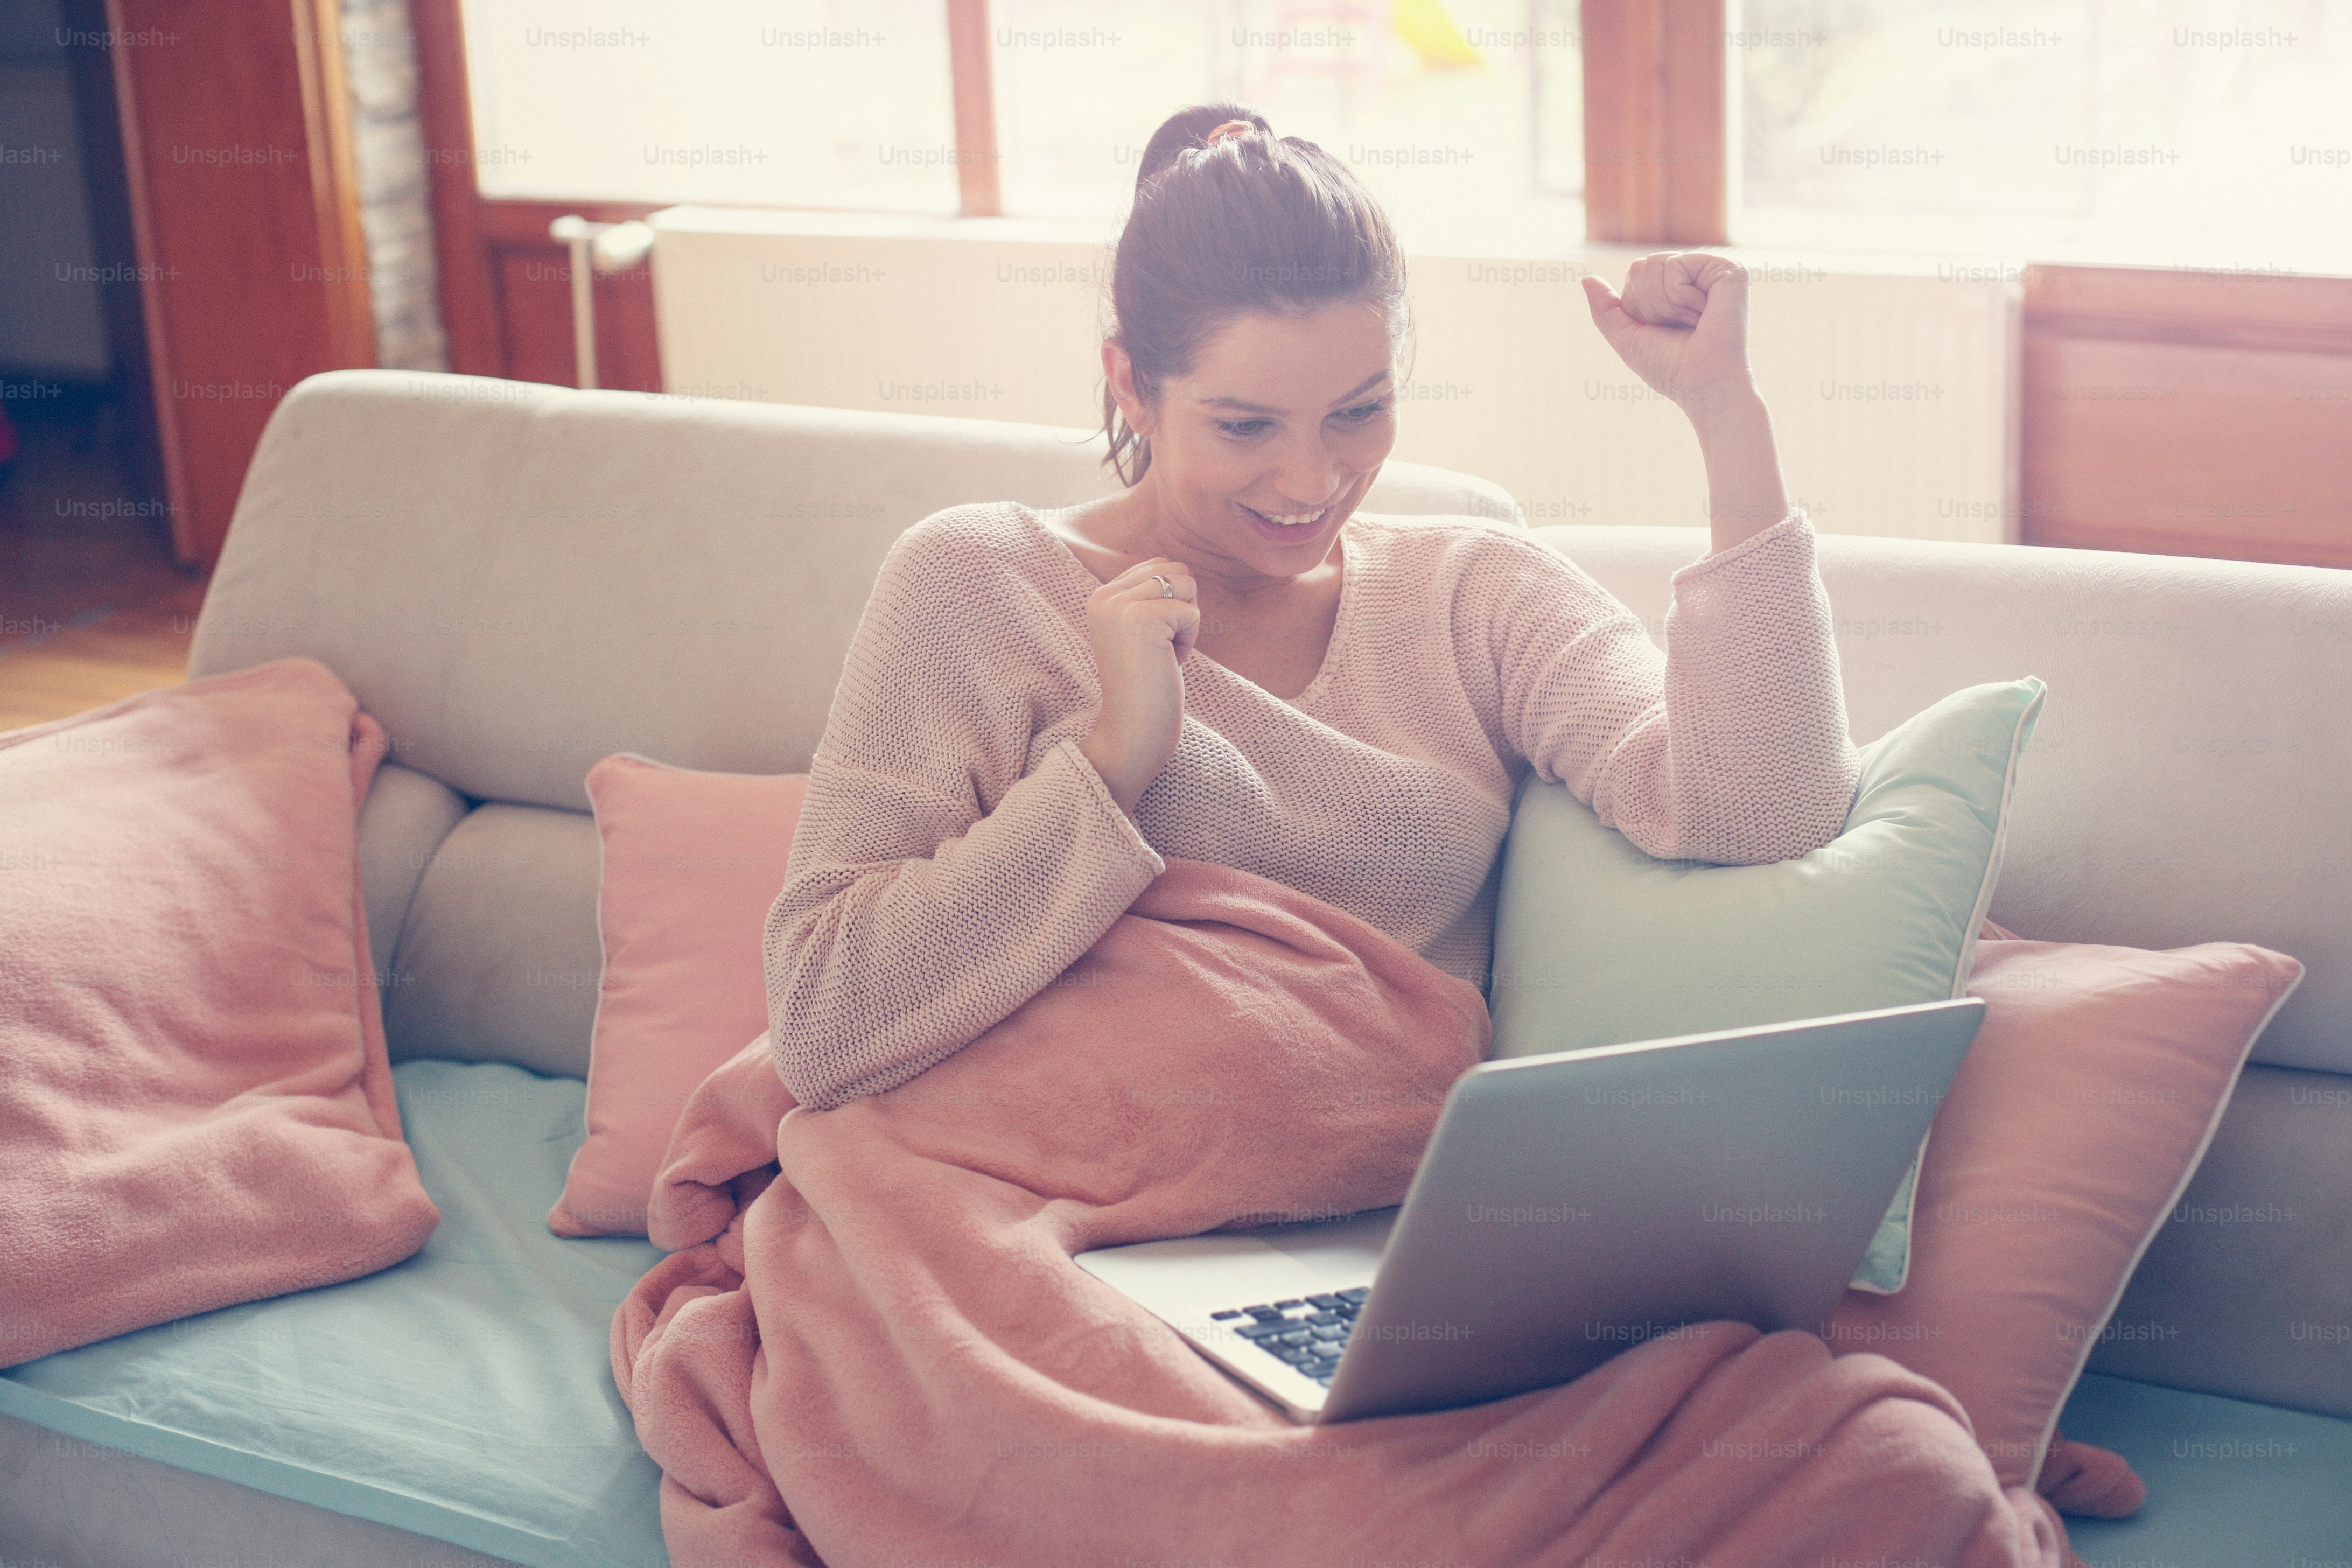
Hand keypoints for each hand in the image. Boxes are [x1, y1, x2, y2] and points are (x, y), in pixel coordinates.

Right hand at [1078, 557, 1198, 815]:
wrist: (1132, 731)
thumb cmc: (1146, 686)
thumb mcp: (1141, 631)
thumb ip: (1149, 597)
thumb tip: (1180, 569)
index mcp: (1101, 596)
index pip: (1158, 566)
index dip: (1171, 605)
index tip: (1152, 642)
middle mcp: (1104, 595)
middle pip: (1176, 569)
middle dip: (1182, 609)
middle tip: (1159, 649)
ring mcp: (1120, 606)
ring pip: (1187, 583)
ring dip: (1186, 623)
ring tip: (1161, 654)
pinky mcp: (1142, 619)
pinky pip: (1192, 613)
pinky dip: (1189, 643)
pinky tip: (1166, 665)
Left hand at [1581, 253, 1755, 418]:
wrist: (1702, 384)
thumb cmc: (1670, 367)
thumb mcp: (1627, 338)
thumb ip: (1605, 310)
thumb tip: (1586, 278)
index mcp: (1678, 286)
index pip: (1635, 275)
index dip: (1638, 307)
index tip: (1665, 329)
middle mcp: (1696, 273)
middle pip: (1641, 266)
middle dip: (1650, 303)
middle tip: (1680, 326)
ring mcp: (1713, 268)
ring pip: (1654, 263)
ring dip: (1664, 303)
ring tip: (1694, 321)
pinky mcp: (1728, 268)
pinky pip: (1675, 265)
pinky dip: (1679, 295)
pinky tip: (1704, 312)